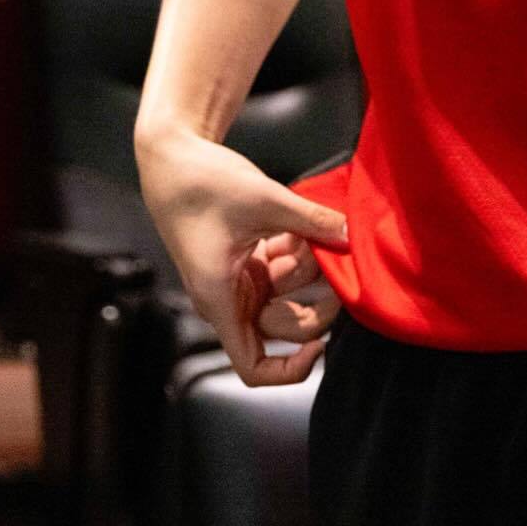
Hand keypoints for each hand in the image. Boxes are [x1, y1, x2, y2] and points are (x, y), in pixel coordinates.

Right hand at [136, 125, 349, 386]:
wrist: (174, 157)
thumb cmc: (203, 184)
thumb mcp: (266, 200)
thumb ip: (312, 221)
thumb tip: (352, 236)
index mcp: (222, 300)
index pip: (254, 367)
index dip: (291, 369)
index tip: (322, 343)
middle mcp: (230, 297)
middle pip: (283, 328)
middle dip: (315, 304)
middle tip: (341, 274)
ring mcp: (240, 278)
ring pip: (288, 294)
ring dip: (309, 268)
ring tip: (320, 234)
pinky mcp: (248, 257)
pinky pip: (283, 267)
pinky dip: (299, 250)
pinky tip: (305, 225)